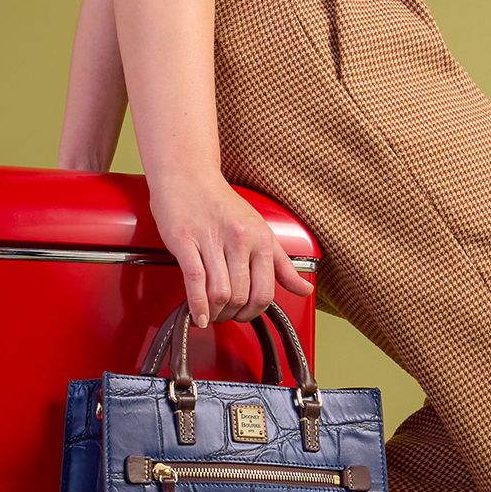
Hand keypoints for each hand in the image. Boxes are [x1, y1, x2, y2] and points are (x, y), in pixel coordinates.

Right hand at [147, 169, 315, 327]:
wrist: (188, 175)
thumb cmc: (221, 204)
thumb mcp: (260, 231)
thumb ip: (282, 265)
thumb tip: (305, 289)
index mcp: (261, 239)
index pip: (265, 291)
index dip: (254, 311)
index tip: (245, 314)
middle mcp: (239, 238)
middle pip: (241, 296)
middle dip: (232, 314)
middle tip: (225, 315)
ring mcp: (211, 239)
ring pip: (220, 292)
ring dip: (215, 312)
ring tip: (210, 313)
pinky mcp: (185, 240)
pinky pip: (195, 280)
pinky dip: (197, 305)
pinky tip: (197, 315)